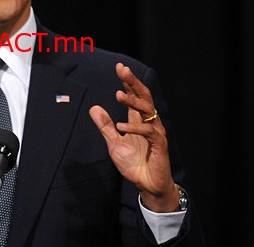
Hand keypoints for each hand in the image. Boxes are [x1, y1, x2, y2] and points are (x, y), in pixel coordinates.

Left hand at [89, 63, 177, 211]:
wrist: (147, 185)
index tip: (119, 68)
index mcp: (138, 120)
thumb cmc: (133, 164)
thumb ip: (105, 126)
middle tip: (123, 70)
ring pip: (147, 110)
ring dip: (133, 101)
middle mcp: (149, 122)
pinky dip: (134, 127)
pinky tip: (121, 126)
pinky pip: (149, 131)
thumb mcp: (114, 143)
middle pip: (144, 97)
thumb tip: (94, 108)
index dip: (128, 82)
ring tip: (118, 95)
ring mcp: (155, 132)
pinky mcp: (159, 144)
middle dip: (133, 82)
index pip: (135, 96)